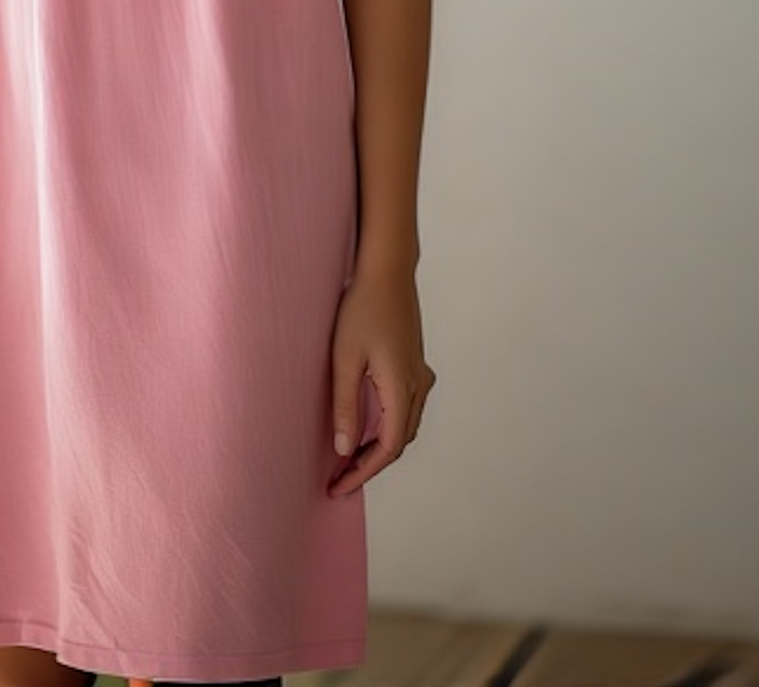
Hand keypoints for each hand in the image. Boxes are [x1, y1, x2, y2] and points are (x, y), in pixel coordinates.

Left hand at [326, 260, 435, 495]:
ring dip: (380, 446)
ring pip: (404, 426)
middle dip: (370, 464)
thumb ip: (346, 405)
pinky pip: (406, 409)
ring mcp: (420, 375)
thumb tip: (344, 449)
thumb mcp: (344, 358)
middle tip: (339, 478)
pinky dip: (387, 426)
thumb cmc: (362, 308)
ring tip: (348, 458)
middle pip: (398, 442)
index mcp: (402, 388)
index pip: (388, 449)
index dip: (363, 473)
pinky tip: (365, 425)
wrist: (387, 271)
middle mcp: (418, 386)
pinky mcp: (415, 365)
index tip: (338, 487)